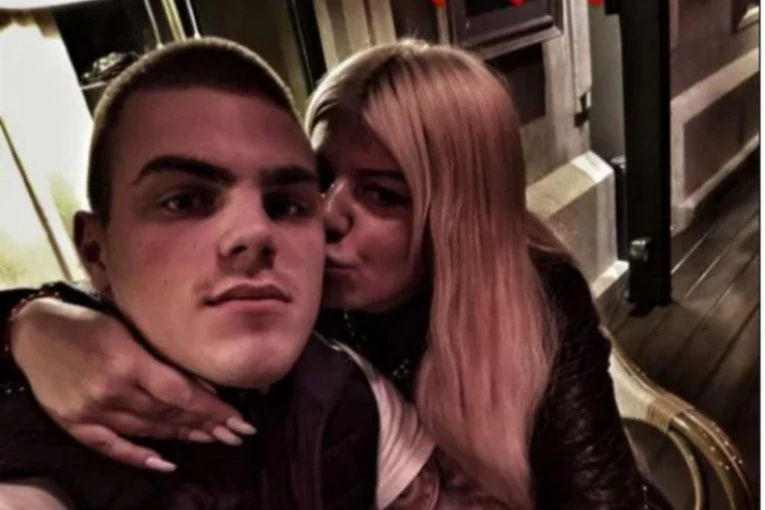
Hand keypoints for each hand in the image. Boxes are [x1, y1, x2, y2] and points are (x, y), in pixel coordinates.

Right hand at [9, 298, 255, 471]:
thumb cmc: (89, 322)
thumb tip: (203, 384)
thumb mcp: (130, 328)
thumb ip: (162, 357)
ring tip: (214, 440)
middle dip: (207, 425)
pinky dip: (140, 457)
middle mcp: (111, 390)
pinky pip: (112, 447)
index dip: (213, 410)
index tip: (240, 420)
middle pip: (169, 415)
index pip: (181, 394)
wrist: (34, 332)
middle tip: (237, 434)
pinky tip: (167, 463)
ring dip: (185, 437)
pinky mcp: (75, 424)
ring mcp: (91, 411)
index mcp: (128, 361)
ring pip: (148, 431)